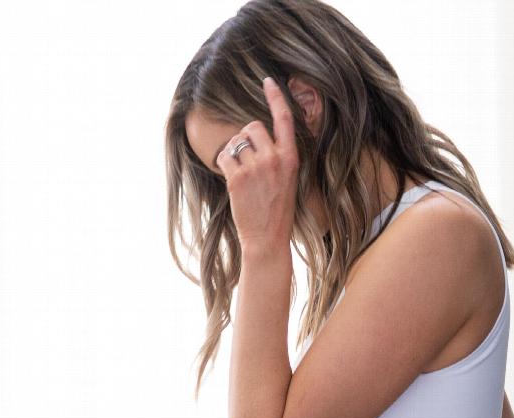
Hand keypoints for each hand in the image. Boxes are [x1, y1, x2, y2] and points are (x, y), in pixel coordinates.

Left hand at [219, 76, 298, 256]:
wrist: (267, 239)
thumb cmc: (277, 211)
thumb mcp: (287, 180)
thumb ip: (277, 156)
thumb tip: (254, 136)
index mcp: (290, 157)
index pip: (284, 119)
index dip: (276, 98)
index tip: (267, 81)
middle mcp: (274, 158)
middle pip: (253, 127)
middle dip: (246, 139)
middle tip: (248, 161)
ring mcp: (256, 167)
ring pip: (237, 142)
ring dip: (234, 154)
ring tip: (242, 176)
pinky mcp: (238, 177)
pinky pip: (224, 156)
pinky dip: (223, 164)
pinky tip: (232, 180)